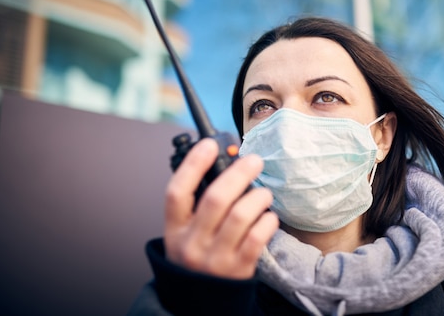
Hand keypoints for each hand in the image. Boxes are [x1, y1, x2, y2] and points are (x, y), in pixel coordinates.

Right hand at [164, 138, 278, 278]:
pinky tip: (268, 216)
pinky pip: (257, 238)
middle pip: (215, 198)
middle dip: (239, 173)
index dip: (193, 165)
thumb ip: (199, 202)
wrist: (200, 299)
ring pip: (240, 216)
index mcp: (175, 228)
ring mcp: (215, 258)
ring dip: (258, 197)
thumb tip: (226, 163)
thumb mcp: (186, 231)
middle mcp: (191, 243)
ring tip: (264, 193)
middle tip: (254, 161)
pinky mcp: (239, 269)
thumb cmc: (198, 253)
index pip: (177, 191)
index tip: (208, 144)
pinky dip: (267, 221)